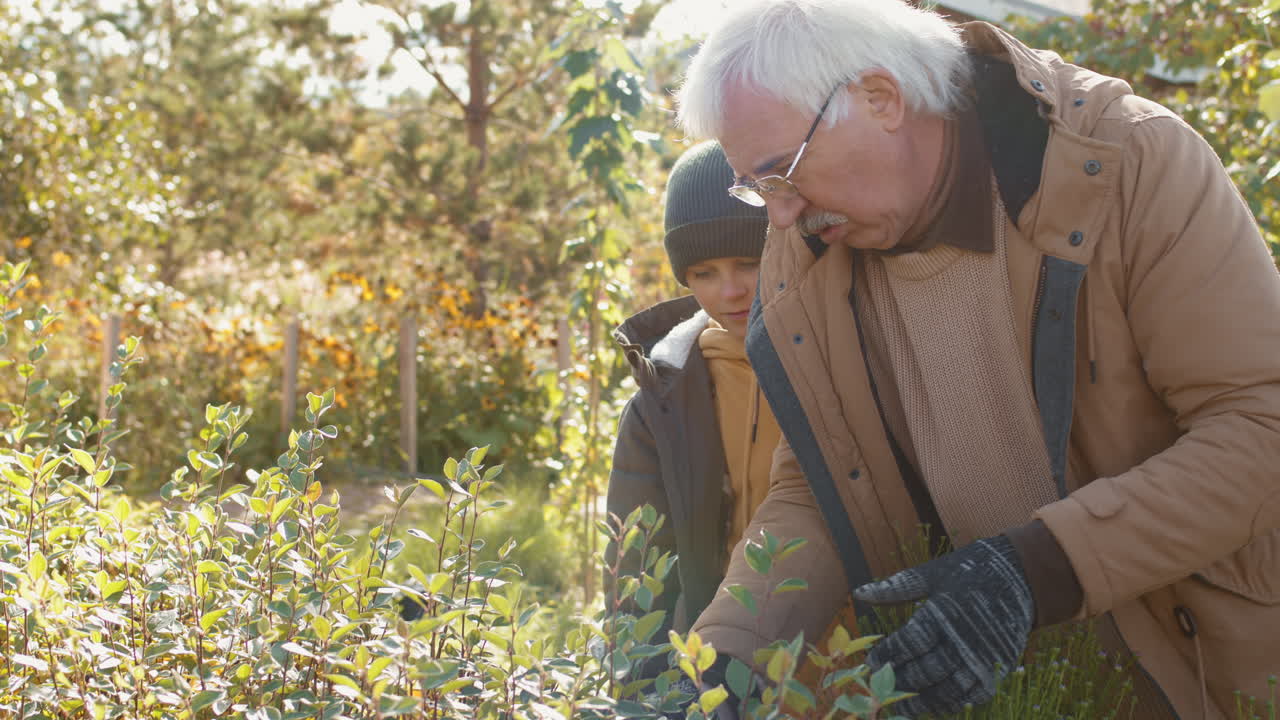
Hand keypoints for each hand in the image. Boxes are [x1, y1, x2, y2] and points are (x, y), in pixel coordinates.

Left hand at [852, 536, 1032, 716]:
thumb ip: (896, 587)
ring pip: (946, 691)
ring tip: (901, 707)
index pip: (907, 644)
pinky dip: (952, 704)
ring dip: (921, 702)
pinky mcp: (998, 667)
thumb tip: (858, 592)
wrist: (1022, 576)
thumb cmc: (970, 571)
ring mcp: (982, 657)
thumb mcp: (932, 573)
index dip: (886, 656)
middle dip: (898, 682)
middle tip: (880, 686)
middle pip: (924, 672)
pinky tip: (934, 705)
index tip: (871, 662)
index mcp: (943, 614)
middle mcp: (962, 640)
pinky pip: (972, 696)